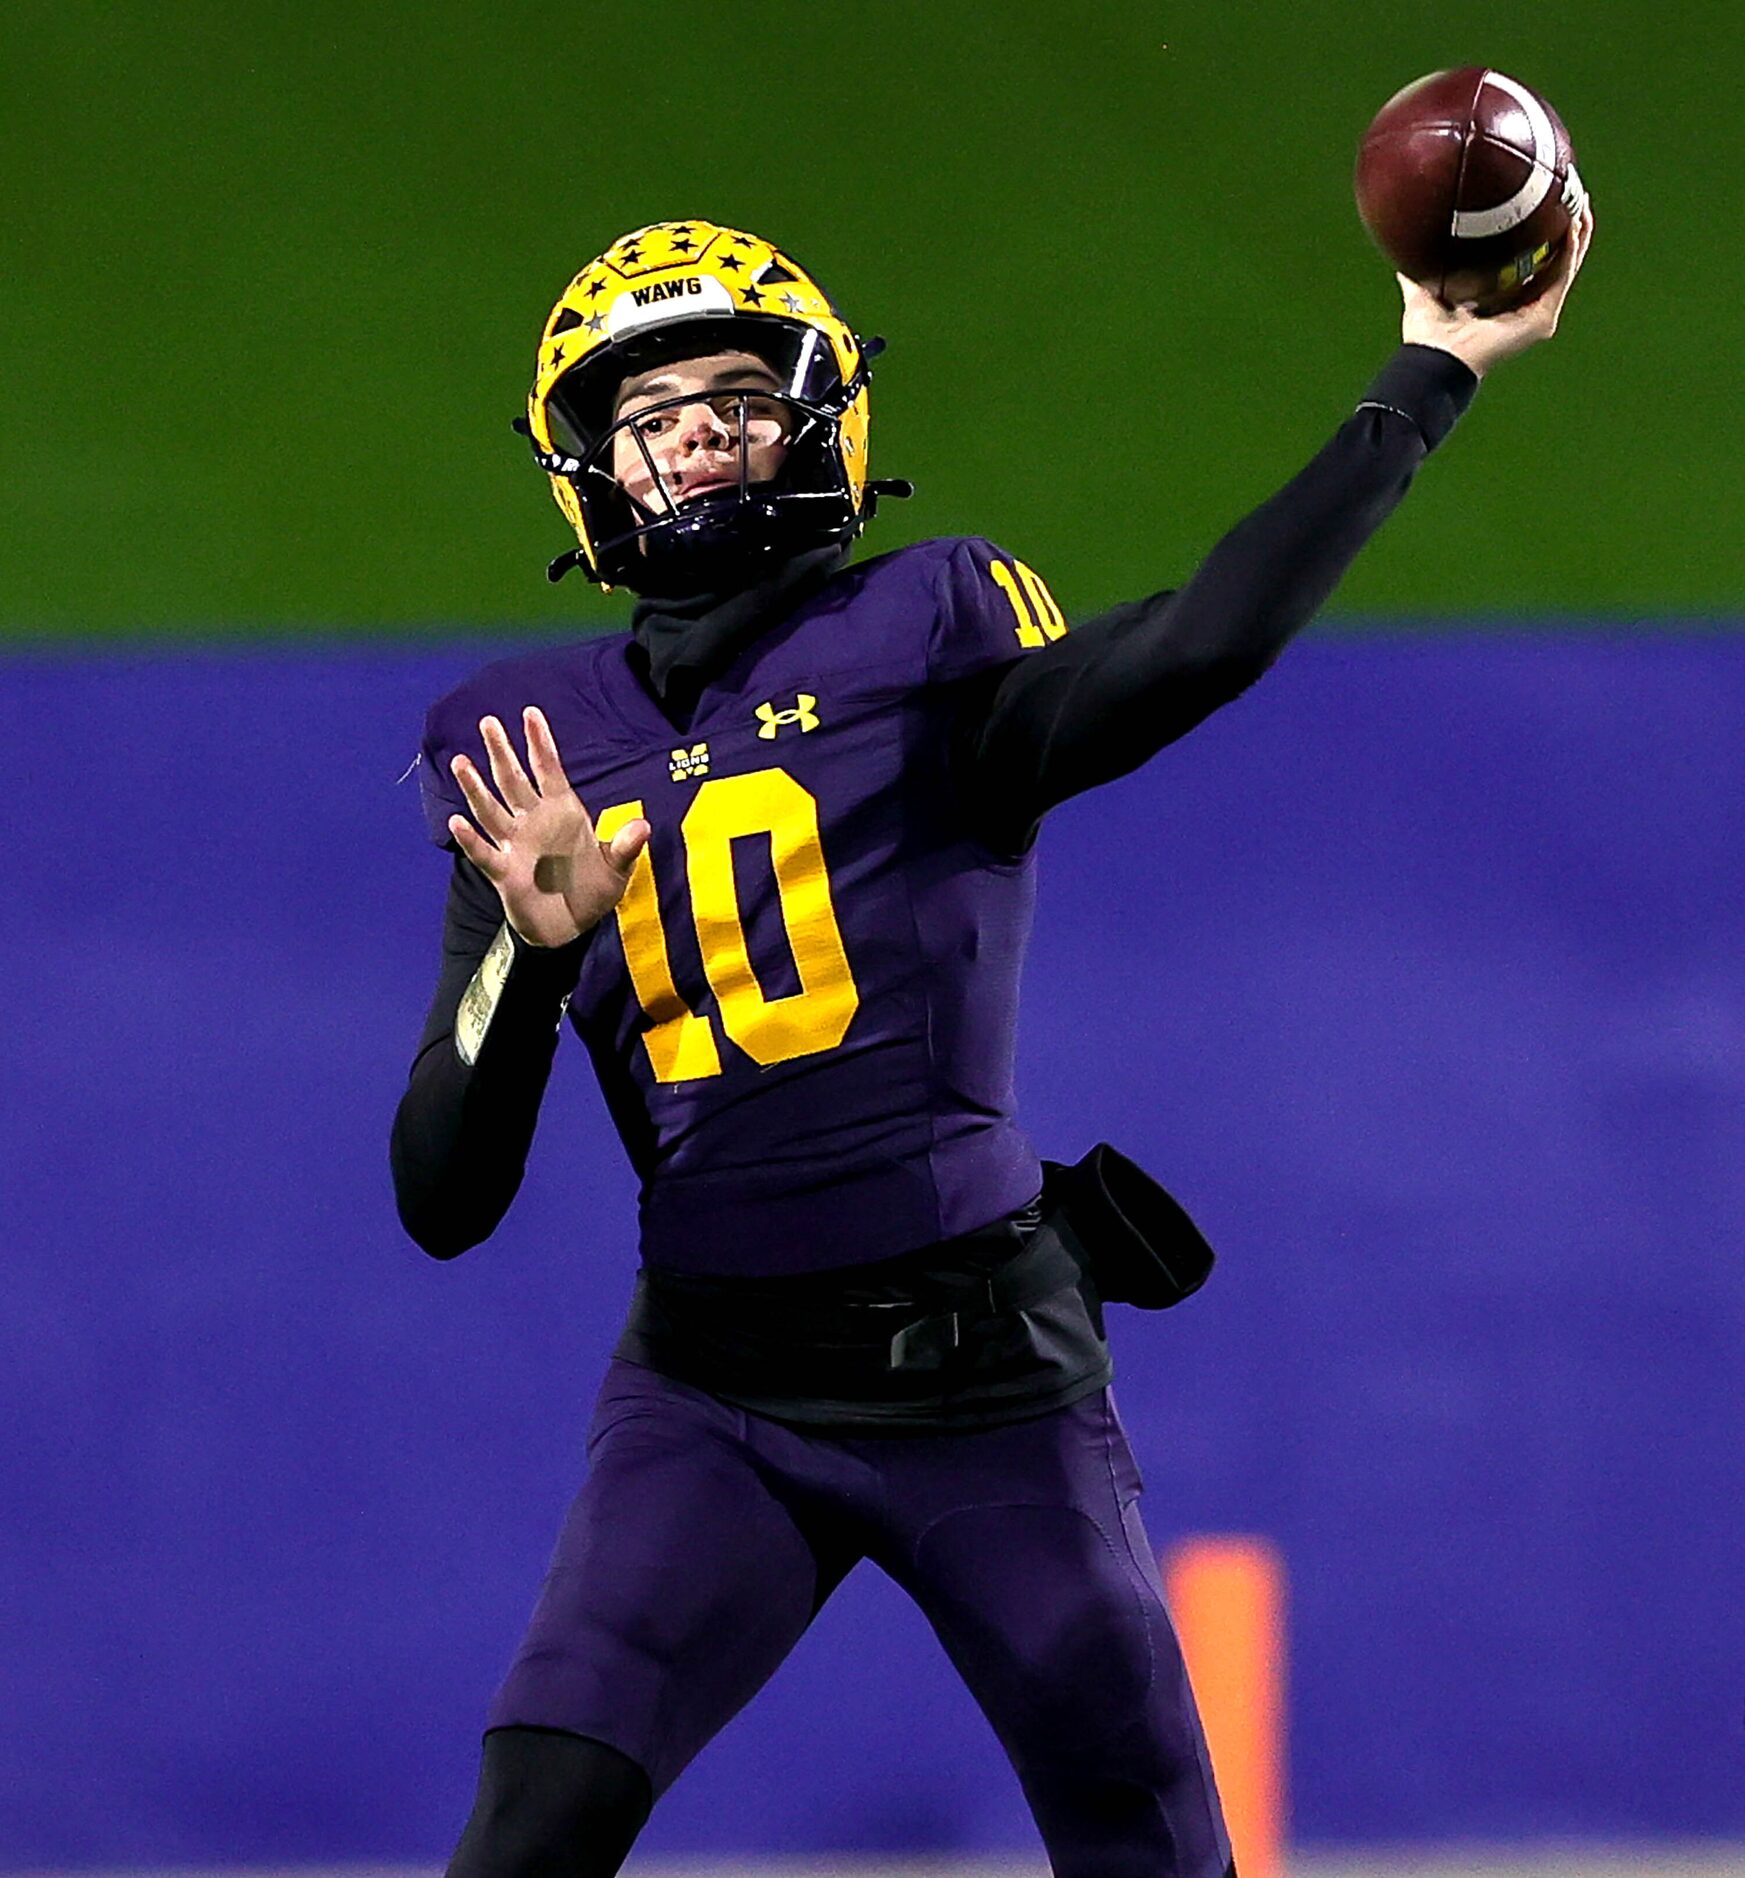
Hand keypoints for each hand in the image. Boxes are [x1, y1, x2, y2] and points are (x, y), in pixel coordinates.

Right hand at [448, 708, 649, 947]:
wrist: (571, 927)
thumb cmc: (593, 890)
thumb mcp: (616, 869)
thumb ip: (625, 847)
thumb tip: (643, 827)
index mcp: (563, 813)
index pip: (549, 771)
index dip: (540, 743)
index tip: (531, 713)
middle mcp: (534, 822)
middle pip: (514, 781)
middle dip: (502, 753)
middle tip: (489, 722)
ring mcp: (516, 845)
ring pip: (492, 810)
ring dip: (476, 788)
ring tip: (461, 762)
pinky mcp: (504, 873)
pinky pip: (484, 853)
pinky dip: (471, 840)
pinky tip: (457, 822)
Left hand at [1398, 197, 1594, 378]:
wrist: (1434, 358)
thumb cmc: (1426, 336)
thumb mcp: (1423, 293)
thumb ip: (1418, 274)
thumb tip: (1404, 253)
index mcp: (1501, 302)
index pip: (1529, 263)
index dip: (1539, 234)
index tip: (1543, 200)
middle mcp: (1523, 308)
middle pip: (1555, 260)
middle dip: (1567, 226)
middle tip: (1571, 192)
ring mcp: (1536, 315)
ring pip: (1565, 266)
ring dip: (1578, 233)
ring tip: (1581, 201)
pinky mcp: (1542, 320)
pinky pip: (1561, 277)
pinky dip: (1570, 250)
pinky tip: (1574, 224)